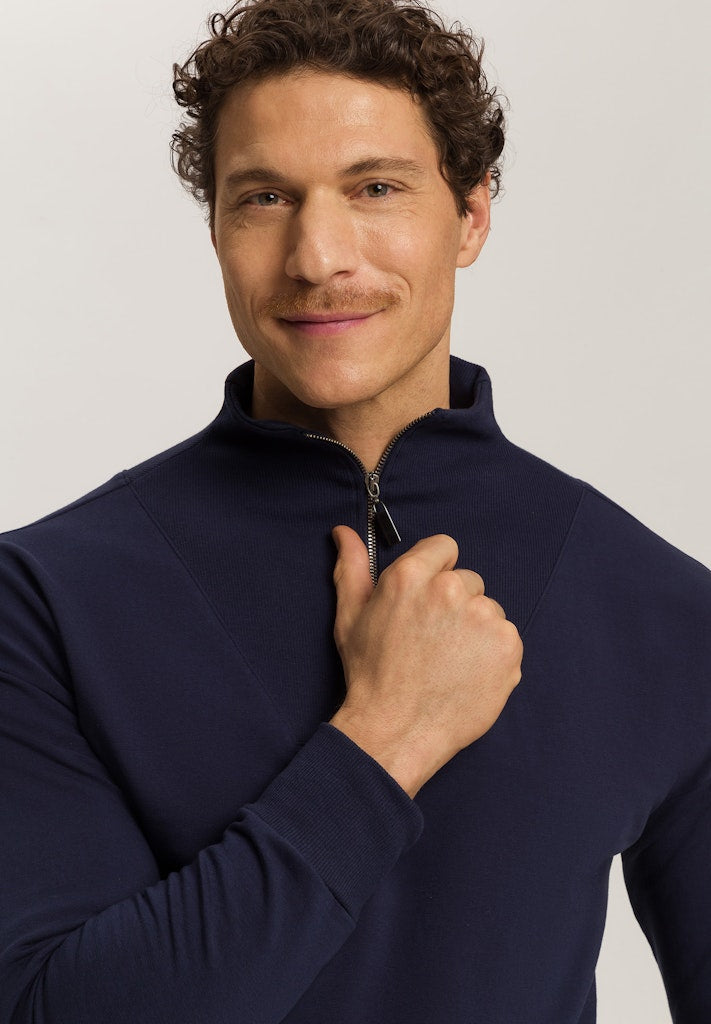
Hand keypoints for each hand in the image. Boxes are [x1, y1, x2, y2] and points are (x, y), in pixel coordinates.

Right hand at [328, 526, 522, 795]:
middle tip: (433, 639)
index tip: (428, 598)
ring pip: (488, 611)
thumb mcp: (351, 616)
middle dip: (455, 604)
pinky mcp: (507, 647)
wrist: (397, 730)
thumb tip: (344, 532)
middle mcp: (450, 591)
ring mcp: (483, 619)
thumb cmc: (371, 674)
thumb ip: (353, 568)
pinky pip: (506, 638)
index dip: (436, 571)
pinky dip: (493, 654)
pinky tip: (467, 673)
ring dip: (475, 629)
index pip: (444, 547)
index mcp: (412, 577)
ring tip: (449, 661)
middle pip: (468, 580)